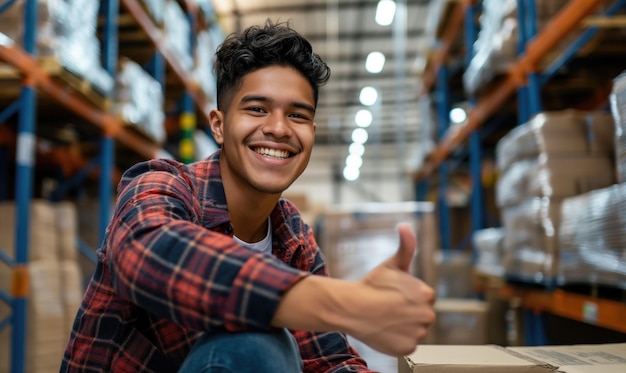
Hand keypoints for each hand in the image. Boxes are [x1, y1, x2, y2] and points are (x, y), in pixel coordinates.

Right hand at [346, 224, 435, 355]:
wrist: (351, 307)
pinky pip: (407, 344)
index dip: (407, 296)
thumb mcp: (392, 264)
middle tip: (388, 307)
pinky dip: (397, 340)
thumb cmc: (371, 285)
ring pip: (414, 330)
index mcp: (427, 294)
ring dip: (403, 326)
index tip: (393, 295)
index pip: (423, 298)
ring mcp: (418, 333)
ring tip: (385, 318)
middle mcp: (427, 315)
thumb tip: (405, 226)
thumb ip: (406, 246)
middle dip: (408, 311)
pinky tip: (385, 330)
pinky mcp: (408, 348)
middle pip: (421, 315)